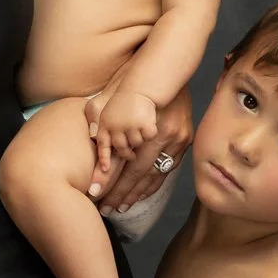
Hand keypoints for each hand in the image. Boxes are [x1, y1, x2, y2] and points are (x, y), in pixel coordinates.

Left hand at [90, 86, 194, 211]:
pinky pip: (168, 169)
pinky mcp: (186, 141)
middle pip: (139, 173)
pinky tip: (141, 194)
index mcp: (147, 126)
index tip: (95, 195)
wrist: (167, 68)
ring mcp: (179, 140)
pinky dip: (153, 184)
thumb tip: (91, 135)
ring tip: (121, 207)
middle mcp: (165, 136)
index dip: (109, 180)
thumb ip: (101, 113)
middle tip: (106, 209)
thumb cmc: (135, 80)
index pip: (124, 161)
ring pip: (156, 175)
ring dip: (137, 193)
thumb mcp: (114, 93)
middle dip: (121, 193)